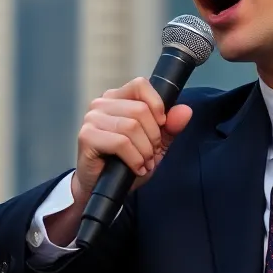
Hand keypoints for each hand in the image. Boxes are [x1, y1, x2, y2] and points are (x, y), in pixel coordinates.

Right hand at [72, 77, 193, 205]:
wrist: (103, 188)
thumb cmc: (126, 163)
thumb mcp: (155, 144)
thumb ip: (170, 127)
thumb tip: (186, 110)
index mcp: (117, 98)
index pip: (141, 85)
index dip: (157, 105)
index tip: (161, 126)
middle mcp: (101, 104)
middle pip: (140, 109)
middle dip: (153, 137)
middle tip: (151, 154)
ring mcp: (92, 119)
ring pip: (131, 126)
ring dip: (145, 151)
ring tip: (144, 163)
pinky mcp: (87, 136)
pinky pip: (120, 142)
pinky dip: (134, 159)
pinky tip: (136, 168)